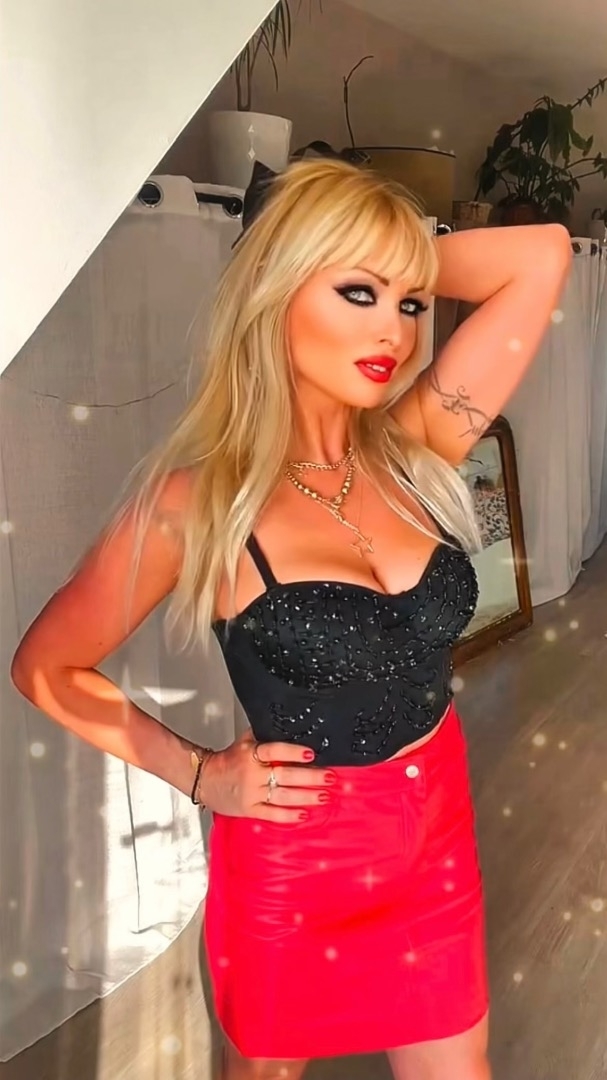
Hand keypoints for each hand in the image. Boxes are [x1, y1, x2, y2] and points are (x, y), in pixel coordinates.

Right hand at [197, 730, 335, 821]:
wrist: (203, 780)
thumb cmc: (228, 759)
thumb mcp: (245, 740)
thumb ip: (265, 735)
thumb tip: (290, 726)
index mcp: (250, 753)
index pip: (274, 750)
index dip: (293, 752)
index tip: (312, 753)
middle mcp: (251, 774)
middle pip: (285, 775)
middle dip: (310, 778)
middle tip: (329, 777)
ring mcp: (251, 794)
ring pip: (282, 797)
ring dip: (305, 796)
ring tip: (323, 796)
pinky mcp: (249, 810)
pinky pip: (271, 814)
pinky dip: (288, 816)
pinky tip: (303, 814)